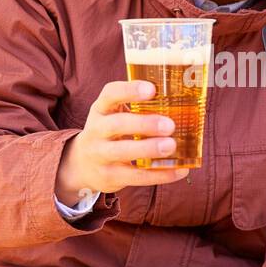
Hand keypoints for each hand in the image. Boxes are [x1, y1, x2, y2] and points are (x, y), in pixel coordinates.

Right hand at [55, 80, 190, 204]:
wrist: (82, 165)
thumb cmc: (109, 133)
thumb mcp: (113, 115)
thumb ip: (138, 109)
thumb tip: (183, 105)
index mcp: (101, 109)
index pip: (110, 94)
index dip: (129, 90)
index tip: (152, 89)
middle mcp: (96, 130)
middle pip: (116, 124)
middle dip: (143, 124)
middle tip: (170, 125)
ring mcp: (100, 155)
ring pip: (123, 152)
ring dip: (149, 149)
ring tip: (171, 146)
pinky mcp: (109, 176)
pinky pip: (135, 176)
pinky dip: (159, 175)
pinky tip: (179, 170)